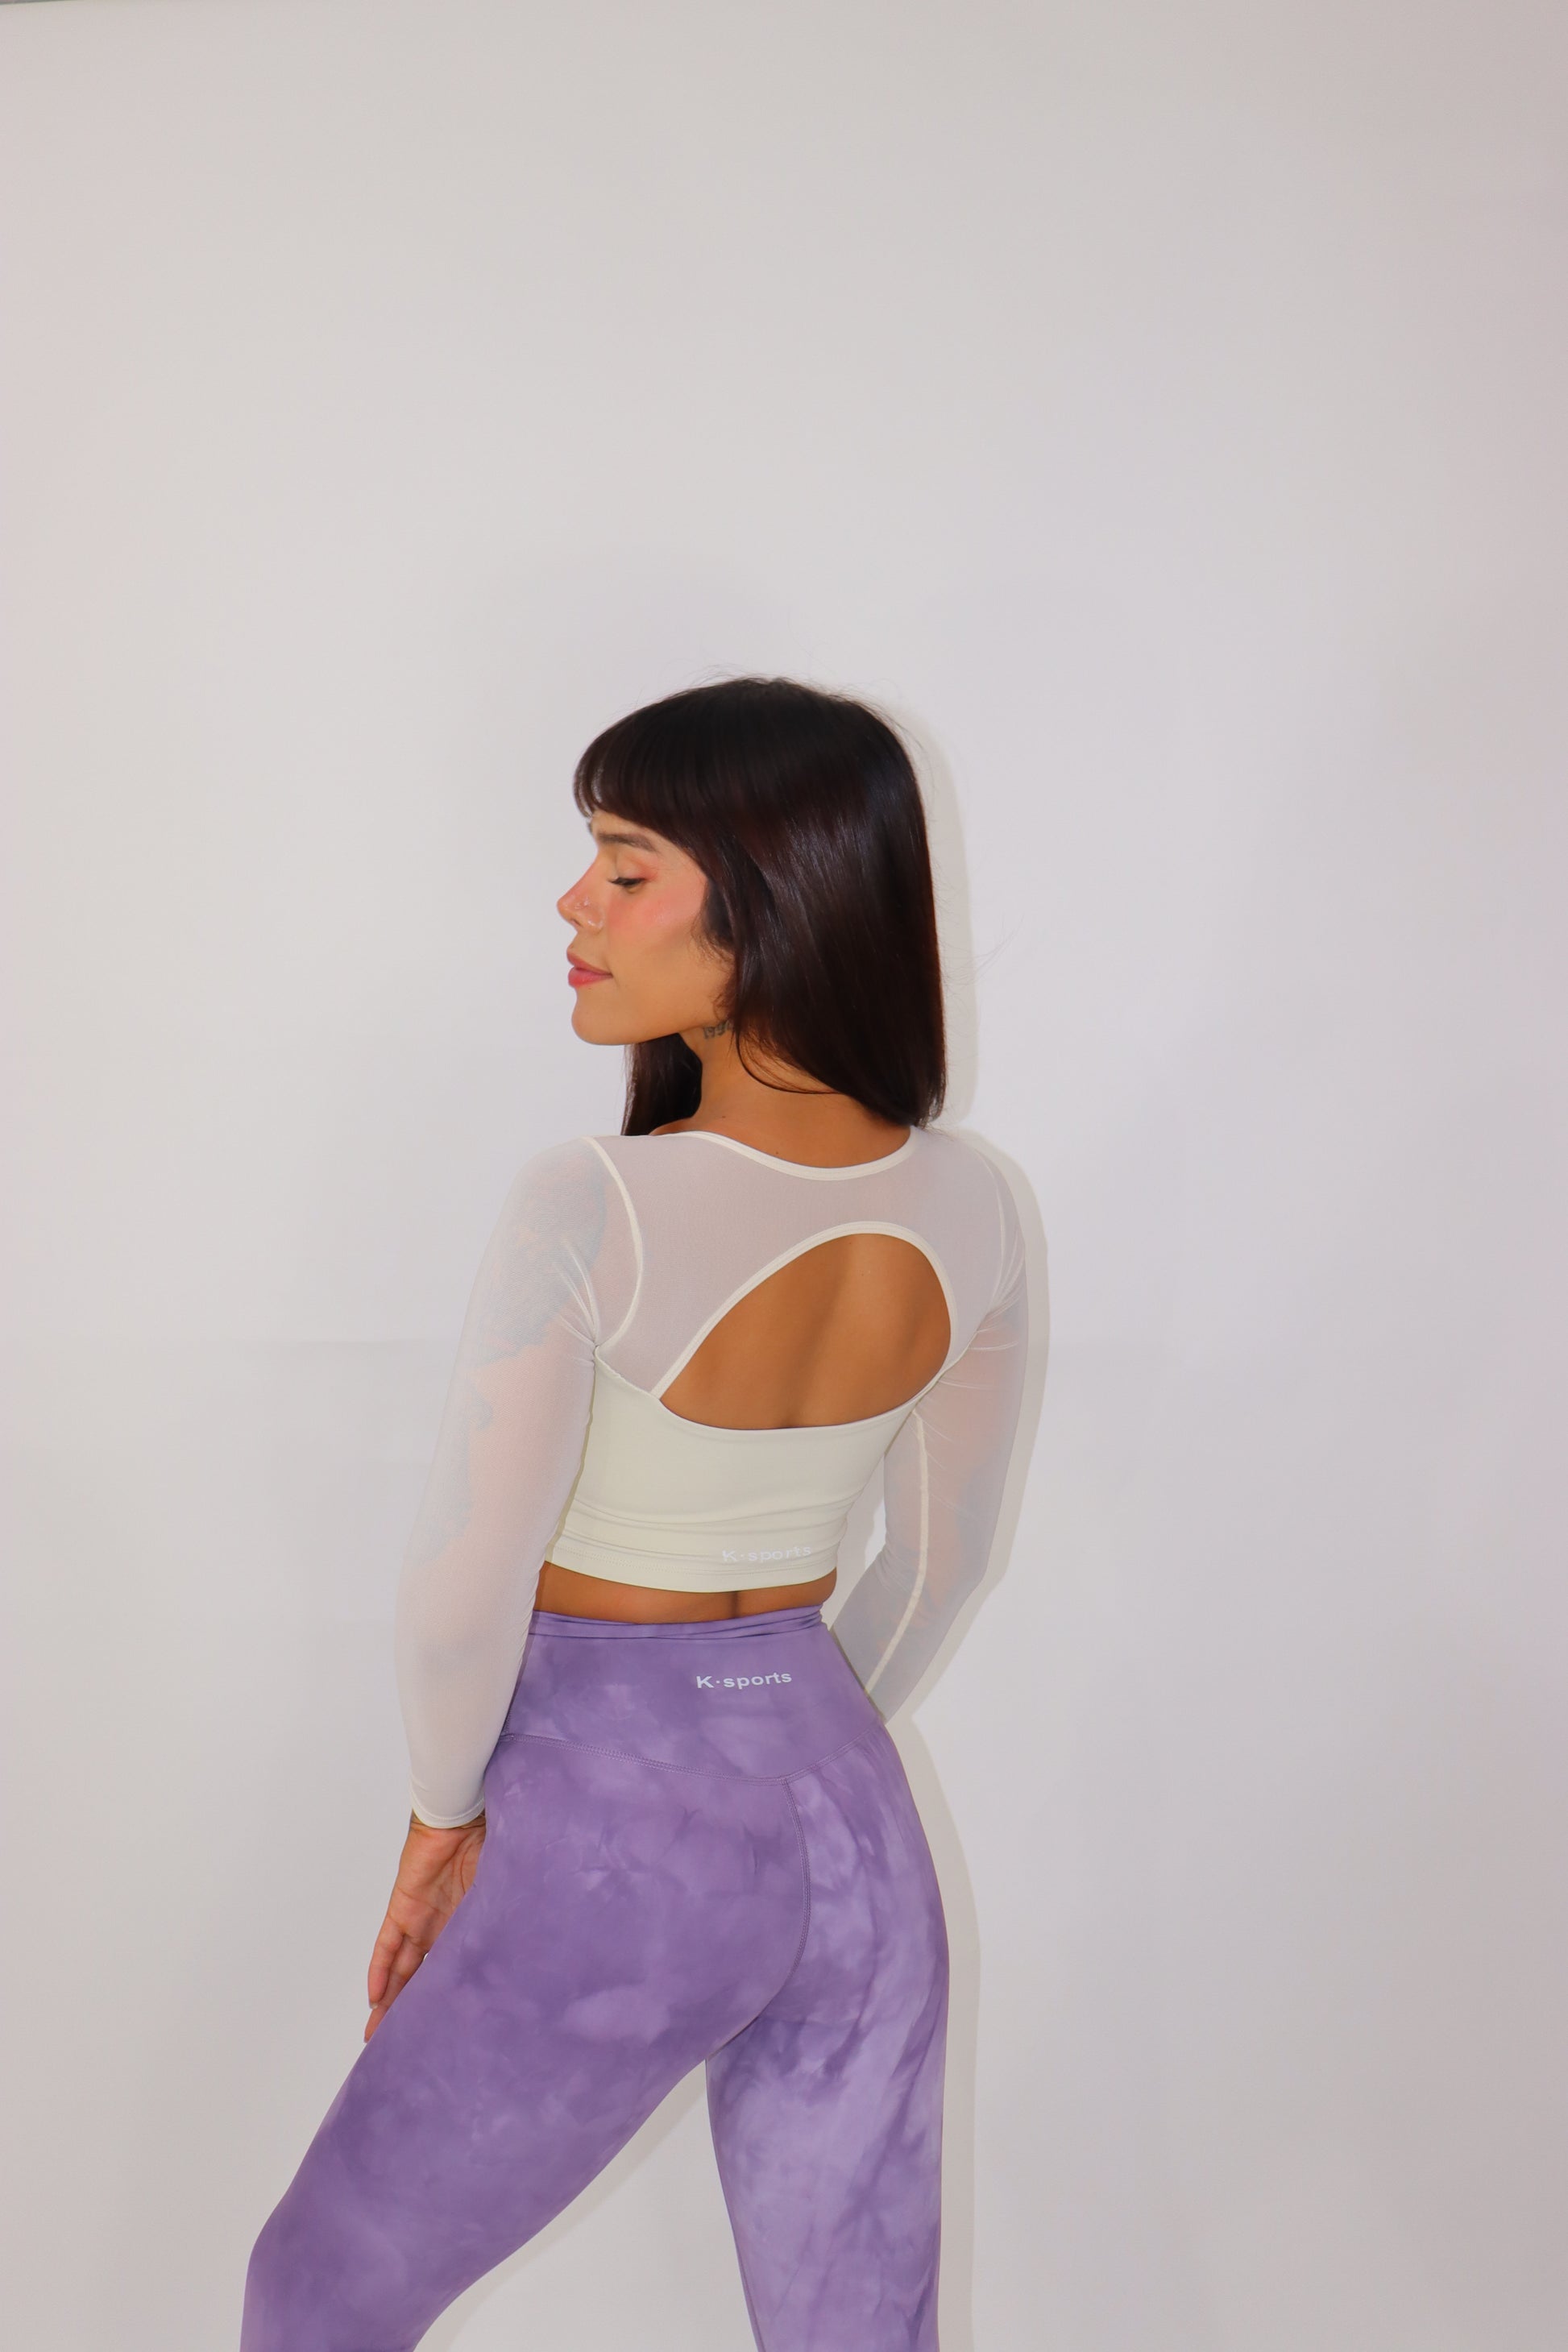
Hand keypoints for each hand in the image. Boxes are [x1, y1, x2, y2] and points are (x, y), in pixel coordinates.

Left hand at [365, 1812, 486, 2040]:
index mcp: (467, 1925)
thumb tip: (529, 1960)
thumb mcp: (502, 1894)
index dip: (444, 1999)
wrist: (467, 1813)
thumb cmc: (492, 1843)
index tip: (444, 2031)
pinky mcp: (403, 1907)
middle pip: (420, 1978)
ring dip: (390, 2000)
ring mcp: (419, 1918)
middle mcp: (440, 1926)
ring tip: (381, 2034)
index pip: (451, 1970)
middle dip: (410, 2011)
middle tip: (402, 2046)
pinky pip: (387, 1945)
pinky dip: (380, 1970)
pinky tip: (375, 1999)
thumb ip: (505, 1924)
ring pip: (400, 1969)